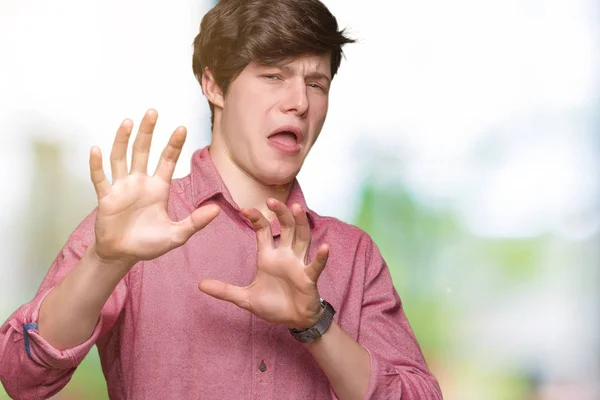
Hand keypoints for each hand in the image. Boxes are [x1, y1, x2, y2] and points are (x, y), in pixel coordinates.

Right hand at [88, 109, 219, 266]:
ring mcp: (122, 188)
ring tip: (128, 122)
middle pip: (143, 151)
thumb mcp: (177, 235)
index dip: (174, 144)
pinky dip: (97, 165)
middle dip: (148, 132)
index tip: (182, 127)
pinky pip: (100, 179)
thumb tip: (216, 210)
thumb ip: (195, 222)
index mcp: (159, 188)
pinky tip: (96, 149)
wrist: (123, 255)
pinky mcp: (106, 198)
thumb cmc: (149, 244)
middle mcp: (140, 183)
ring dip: (123, 140)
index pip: (167, 160)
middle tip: (153, 112)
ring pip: (121, 158)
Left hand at [198, 199, 328, 329]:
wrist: (293, 320)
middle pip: (285, 227)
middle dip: (280, 213)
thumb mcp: (245, 298)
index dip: (256, 219)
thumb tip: (200, 285)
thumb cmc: (274, 305)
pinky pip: (315, 265)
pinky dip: (320, 257)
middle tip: (272, 201)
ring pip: (302, 238)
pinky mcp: (309, 277)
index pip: (264, 231)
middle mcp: (285, 255)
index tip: (244, 209)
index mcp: (269, 256)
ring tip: (298, 209)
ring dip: (301, 224)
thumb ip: (225, 290)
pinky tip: (324, 248)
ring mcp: (298, 264)